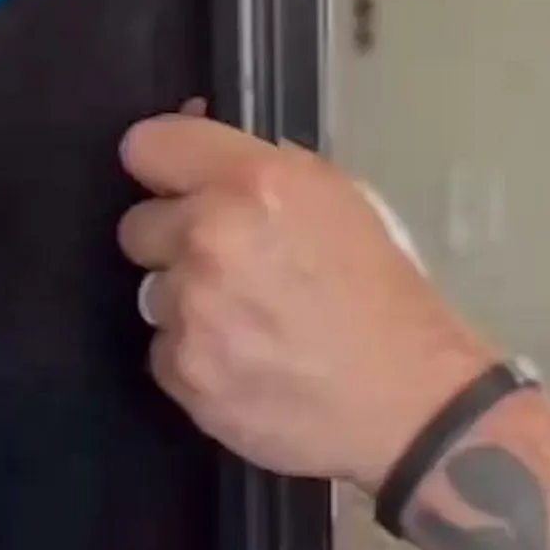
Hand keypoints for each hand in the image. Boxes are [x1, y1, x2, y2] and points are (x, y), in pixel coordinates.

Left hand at [116, 112, 495, 489]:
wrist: (411, 404)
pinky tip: (250, 368)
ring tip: (254, 329)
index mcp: (258, 183)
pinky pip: (165, 352)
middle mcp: (211, 237)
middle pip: (138, 226)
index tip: (178, 186)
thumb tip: (217, 172)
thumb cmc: (393, 301)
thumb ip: (271, 181)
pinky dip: (199, 359)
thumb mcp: (348, 207)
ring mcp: (190, 309)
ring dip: (192, 306)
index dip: (164, 167)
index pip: (150, 145)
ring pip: (155, 294)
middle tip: (233, 269)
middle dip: (176, 243)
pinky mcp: (182, 371)